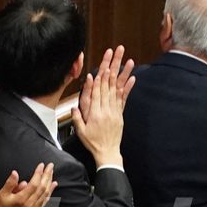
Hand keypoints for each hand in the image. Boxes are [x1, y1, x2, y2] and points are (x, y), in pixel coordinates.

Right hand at [0, 163, 55, 206]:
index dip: (38, 173)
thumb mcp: (1, 195)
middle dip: (47, 175)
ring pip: (45, 194)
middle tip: (50, 166)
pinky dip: (50, 192)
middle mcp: (30, 204)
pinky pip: (45, 201)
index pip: (34, 184)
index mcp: (21, 199)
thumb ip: (9, 184)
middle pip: (42, 188)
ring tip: (52, 173)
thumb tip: (15, 173)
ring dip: (49, 182)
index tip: (41, 165)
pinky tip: (52, 187)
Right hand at [72, 46, 133, 167]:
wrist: (107, 152)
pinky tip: (132, 77)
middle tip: (114, 54)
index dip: (99, 78)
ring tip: (128, 60)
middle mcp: (107, 110)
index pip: (97, 92)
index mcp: (96, 113)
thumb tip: (74, 104)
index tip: (102, 66)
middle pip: (108, 85)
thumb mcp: (80, 131)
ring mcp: (115, 111)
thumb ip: (77, 116)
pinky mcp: (120, 114)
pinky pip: (124, 98)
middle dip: (111, 67)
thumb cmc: (92, 142)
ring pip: (117, 88)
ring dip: (122, 73)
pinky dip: (128, 87)